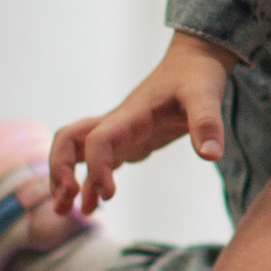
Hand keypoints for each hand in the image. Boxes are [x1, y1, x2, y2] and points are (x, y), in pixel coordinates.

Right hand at [52, 33, 236, 214]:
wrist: (194, 60)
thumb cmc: (197, 75)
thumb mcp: (206, 96)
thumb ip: (207, 123)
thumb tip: (211, 155)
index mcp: (130, 115)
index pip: (98, 141)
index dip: (96, 168)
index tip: (109, 195)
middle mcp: (117, 123)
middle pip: (68, 140)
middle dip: (60, 170)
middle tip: (66, 200)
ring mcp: (119, 131)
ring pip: (75, 151)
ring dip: (64, 178)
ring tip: (62, 210)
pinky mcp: (128, 140)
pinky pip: (98, 160)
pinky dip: (89, 182)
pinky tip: (90, 206)